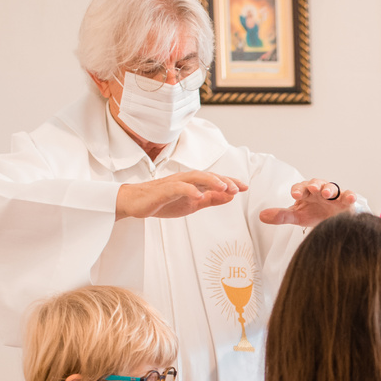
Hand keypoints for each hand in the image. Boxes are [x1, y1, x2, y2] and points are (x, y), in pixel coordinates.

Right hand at [116, 171, 245, 219]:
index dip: (230, 182)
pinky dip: (189, 190)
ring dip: (211, 181)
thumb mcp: (193, 204)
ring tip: (224, 187)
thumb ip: (211, 200)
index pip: (215, 180)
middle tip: (238, 187)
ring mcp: (174, 183)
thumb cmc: (163, 201)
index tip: (245, 187)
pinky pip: (178, 188)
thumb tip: (230, 196)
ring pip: (195, 178)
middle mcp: (186, 179)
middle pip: (208, 176)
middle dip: (224, 181)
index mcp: (194, 183)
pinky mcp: (163, 189)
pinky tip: (199, 194)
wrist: (136, 203)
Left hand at [259, 178, 357, 226]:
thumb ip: (281, 216)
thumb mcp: (297, 216)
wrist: (332, 222)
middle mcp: (319, 191)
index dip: (298, 191)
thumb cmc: (314, 214)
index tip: (295, 195)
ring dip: (329, 189)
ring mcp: (334, 195)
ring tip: (327, 194)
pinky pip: (349, 195)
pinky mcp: (346, 201)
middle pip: (316, 184)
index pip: (300, 188)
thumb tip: (261, 216)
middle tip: (312, 188)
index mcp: (306, 193)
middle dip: (314, 185)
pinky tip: (351, 198)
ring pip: (332, 188)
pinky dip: (350, 195)